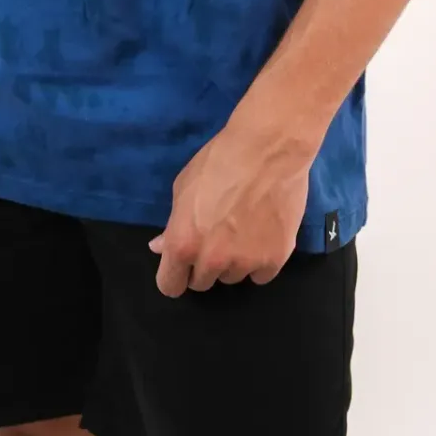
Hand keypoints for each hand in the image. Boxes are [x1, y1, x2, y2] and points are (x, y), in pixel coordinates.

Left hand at [148, 107, 312, 296]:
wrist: (268, 149)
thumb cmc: (218, 161)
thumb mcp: (183, 187)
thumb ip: (172, 224)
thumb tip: (160, 247)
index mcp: (183, 244)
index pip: (170, 286)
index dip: (175, 275)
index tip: (183, 265)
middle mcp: (212, 261)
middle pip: (203, 283)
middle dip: (205, 265)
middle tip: (217, 236)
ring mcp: (246, 263)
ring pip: (233, 277)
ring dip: (234, 261)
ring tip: (244, 228)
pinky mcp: (275, 260)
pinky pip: (261, 275)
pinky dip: (260, 261)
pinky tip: (263, 235)